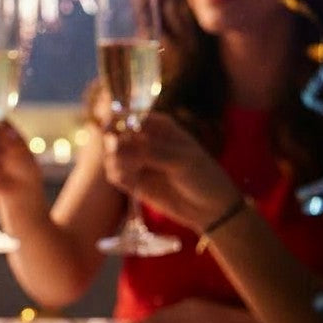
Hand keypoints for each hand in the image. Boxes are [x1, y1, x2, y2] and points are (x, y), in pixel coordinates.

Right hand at [102, 111, 238, 230]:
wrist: (211, 207)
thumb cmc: (202, 176)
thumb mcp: (180, 159)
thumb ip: (149, 151)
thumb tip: (117, 146)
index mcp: (157, 125)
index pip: (128, 115)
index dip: (115, 120)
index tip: (112, 131)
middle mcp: (144, 139)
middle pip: (114, 133)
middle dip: (116, 145)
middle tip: (131, 158)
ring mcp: (137, 160)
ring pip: (111, 154)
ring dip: (118, 162)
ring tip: (136, 173)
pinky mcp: (133, 180)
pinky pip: (113, 173)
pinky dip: (119, 176)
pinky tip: (134, 182)